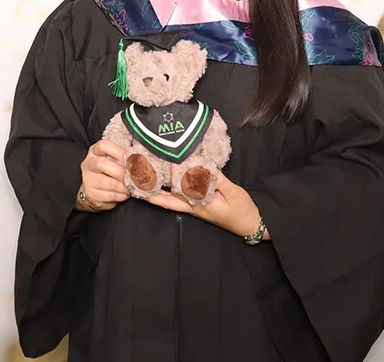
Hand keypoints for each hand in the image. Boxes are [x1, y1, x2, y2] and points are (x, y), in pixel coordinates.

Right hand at [77, 140, 129, 211]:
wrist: (93, 189)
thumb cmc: (106, 171)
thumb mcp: (111, 160)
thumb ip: (121, 157)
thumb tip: (140, 159)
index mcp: (95, 152)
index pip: (102, 145)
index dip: (116, 150)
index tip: (127, 156)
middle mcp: (89, 164)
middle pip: (102, 164)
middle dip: (121, 171)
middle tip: (132, 175)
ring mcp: (89, 180)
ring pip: (109, 183)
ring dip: (124, 186)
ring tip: (132, 186)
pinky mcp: (92, 195)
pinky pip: (111, 195)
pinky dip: (122, 195)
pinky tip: (126, 193)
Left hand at [146, 173, 267, 238]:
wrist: (248, 224)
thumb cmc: (242, 209)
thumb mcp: (234, 193)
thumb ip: (220, 181)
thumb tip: (206, 167)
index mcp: (201, 203)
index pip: (182, 189)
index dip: (174, 174)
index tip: (167, 160)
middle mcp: (192, 207)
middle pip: (165, 199)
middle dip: (150, 188)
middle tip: (134, 176)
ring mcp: (191, 209)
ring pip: (166, 201)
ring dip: (151, 192)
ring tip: (135, 183)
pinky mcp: (193, 208)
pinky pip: (172, 202)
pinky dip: (160, 195)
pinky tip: (151, 190)